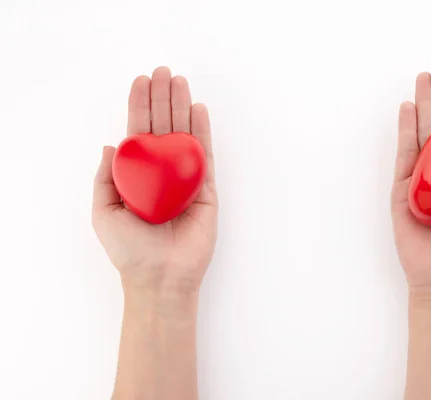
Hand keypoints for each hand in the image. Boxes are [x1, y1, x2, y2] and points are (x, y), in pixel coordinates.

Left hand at [92, 67, 216, 294]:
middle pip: (163, 127)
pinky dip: (202, 132)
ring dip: (182, 107)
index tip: (141, 81)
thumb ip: (106, 177)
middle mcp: (163, 172)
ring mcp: (186, 179)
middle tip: (163, 72)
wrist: (161, 277)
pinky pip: (205, 156)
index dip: (139, 107)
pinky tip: (198, 110)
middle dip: (162, 98)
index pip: (139, 133)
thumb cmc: (130, 249)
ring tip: (180, 81)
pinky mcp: (206, 190)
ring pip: (184, 135)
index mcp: (139, 176)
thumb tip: (110, 145)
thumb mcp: (103, 212)